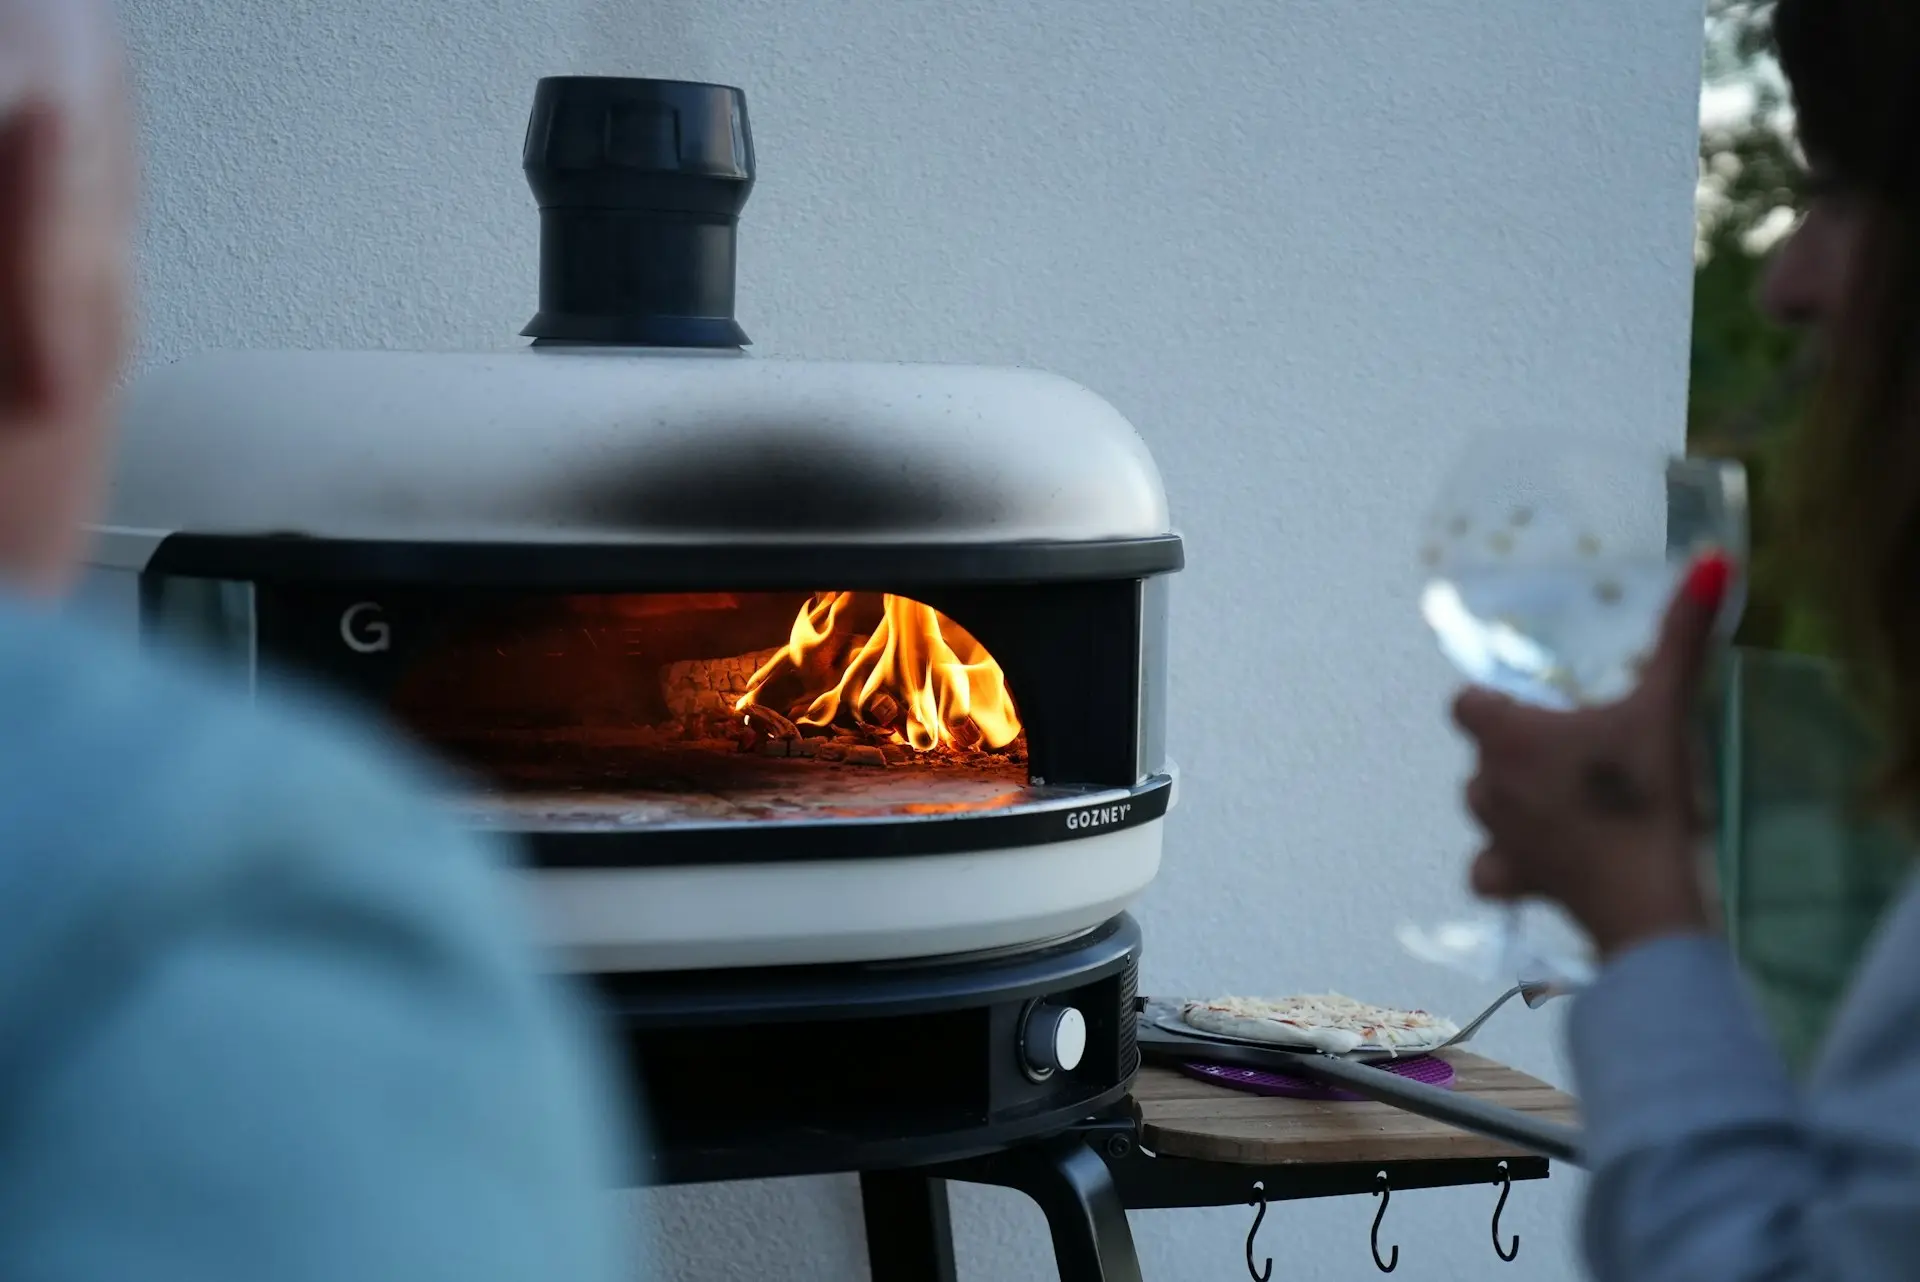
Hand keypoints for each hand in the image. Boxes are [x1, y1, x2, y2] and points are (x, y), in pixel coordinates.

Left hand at [1450, 553, 1733, 958]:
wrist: (1648, 894)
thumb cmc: (1646, 793)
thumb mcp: (1668, 708)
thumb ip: (1685, 635)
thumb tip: (1712, 560)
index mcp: (1508, 736)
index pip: (1466, 704)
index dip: (1493, 701)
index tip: (1536, 706)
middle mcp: (1486, 783)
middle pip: (1480, 755)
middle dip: (1514, 751)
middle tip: (1573, 755)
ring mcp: (1495, 837)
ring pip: (1482, 808)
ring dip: (1510, 801)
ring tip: (1564, 802)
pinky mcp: (1512, 883)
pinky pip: (1486, 870)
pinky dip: (1504, 863)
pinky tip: (1537, 860)